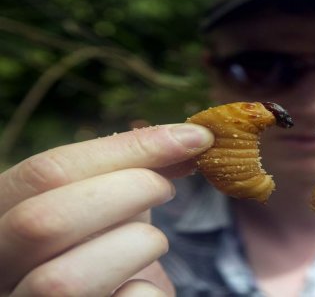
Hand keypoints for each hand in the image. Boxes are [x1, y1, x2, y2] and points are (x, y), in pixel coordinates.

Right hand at [0, 124, 212, 295]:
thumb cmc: (104, 252)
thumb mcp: (110, 204)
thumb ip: (133, 170)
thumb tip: (189, 138)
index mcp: (2, 220)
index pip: (43, 173)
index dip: (125, 149)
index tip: (190, 137)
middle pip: (42, 221)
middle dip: (126, 192)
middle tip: (166, 189)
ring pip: (63, 281)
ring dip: (136, 247)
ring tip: (153, 243)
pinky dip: (147, 292)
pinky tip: (144, 287)